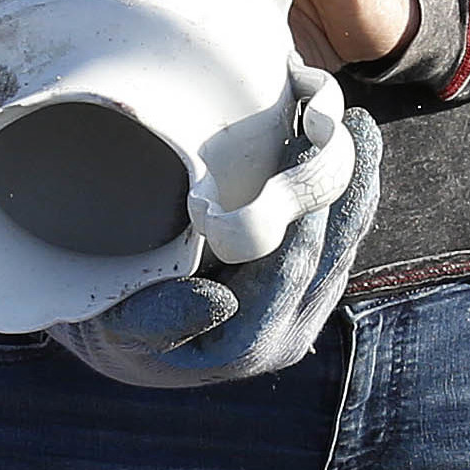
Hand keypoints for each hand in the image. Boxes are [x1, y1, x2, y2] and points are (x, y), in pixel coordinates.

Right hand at [55, 102, 384, 389]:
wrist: (121, 339)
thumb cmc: (111, 322)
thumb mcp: (118, 324)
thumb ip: (160, 318)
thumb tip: (219, 301)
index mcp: (246, 345)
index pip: (294, 267)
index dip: (312, 209)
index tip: (316, 150)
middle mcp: (284, 335)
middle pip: (333, 252)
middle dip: (348, 185)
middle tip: (353, 124)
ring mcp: (300, 313)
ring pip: (345, 242)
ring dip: (355, 182)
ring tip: (358, 126)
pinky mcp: (304, 290)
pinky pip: (337, 238)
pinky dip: (343, 191)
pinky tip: (343, 147)